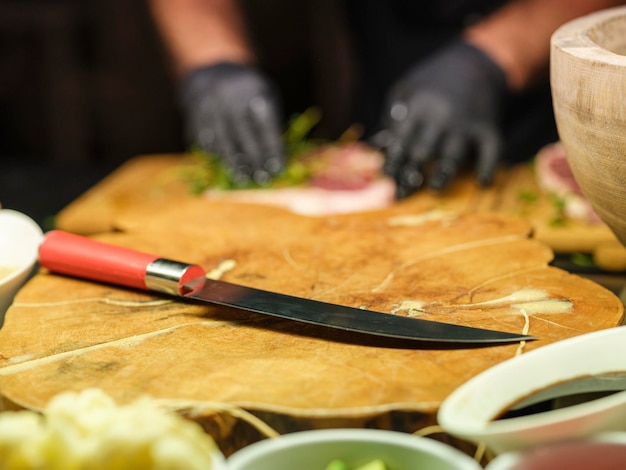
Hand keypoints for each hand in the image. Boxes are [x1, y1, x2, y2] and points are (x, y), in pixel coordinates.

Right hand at [180, 62, 284, 183]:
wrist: (212, 69)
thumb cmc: (249, 90)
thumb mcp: (266, 94)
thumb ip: (272, 121)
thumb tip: (279, 157)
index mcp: (253, 91)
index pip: (265, 126)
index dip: (272, 149)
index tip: (278, 168)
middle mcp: (229, 98)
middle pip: (244, 136)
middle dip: (255, 160)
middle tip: (263, 179)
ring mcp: (209, 107)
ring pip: (223, 142)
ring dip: (234, 164)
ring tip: (244, 179)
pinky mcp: (195, 116)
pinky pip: (206, 141)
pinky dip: (217, 157)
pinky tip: (226, 169)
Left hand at [375, 40, 508, 197]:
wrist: (475, 62)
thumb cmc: (433, 80)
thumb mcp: (407, 86)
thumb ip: (393, 113)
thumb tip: (379, 147)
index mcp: (419, 106)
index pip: (402, 139)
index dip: (394, 160)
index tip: (388, 178)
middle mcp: (442, 116)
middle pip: (424, 151)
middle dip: (412, 173)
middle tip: (403, 194)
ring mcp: (467, 123)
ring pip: (453, 154)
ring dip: (443, 174)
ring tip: (434, 189)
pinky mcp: (488, 127)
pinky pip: (491, 150)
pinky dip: (488, 167)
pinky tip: (482, 183)